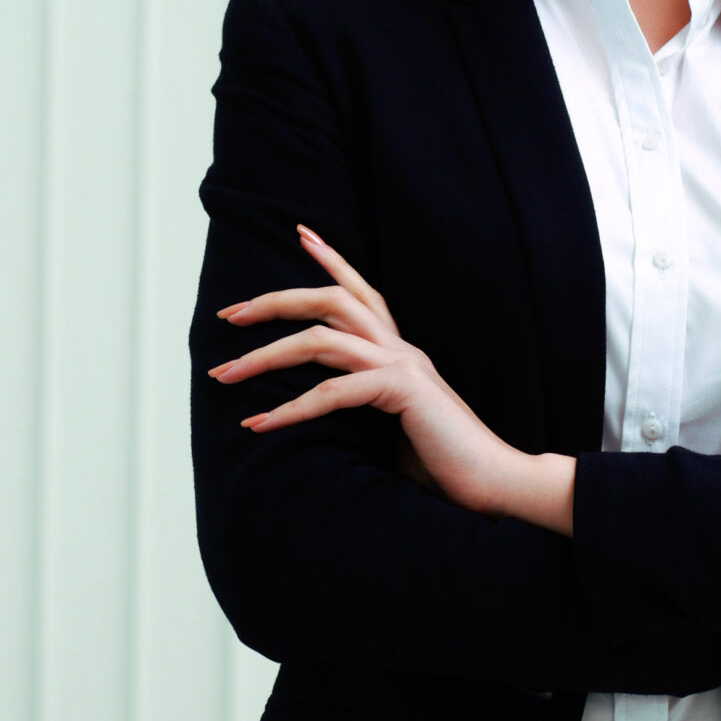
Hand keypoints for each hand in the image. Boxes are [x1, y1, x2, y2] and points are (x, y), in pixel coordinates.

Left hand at [207, 225, 569, 526]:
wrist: (497, 486)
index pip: (361, 293)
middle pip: (329, 300)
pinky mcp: (403, 390)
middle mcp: (401, 349)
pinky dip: (290, 408)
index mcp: (400, 353)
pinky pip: (333, 392)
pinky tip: (258, 425)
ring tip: (223, 375)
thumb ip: (363, 407)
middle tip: (228, 314)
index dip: (332, 260)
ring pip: (320, 339)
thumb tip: (319, 410)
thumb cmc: (445, 465)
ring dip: (264, 355)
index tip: (301, 234)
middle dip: (274, 301)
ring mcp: (403, 365)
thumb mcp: (391, 429)